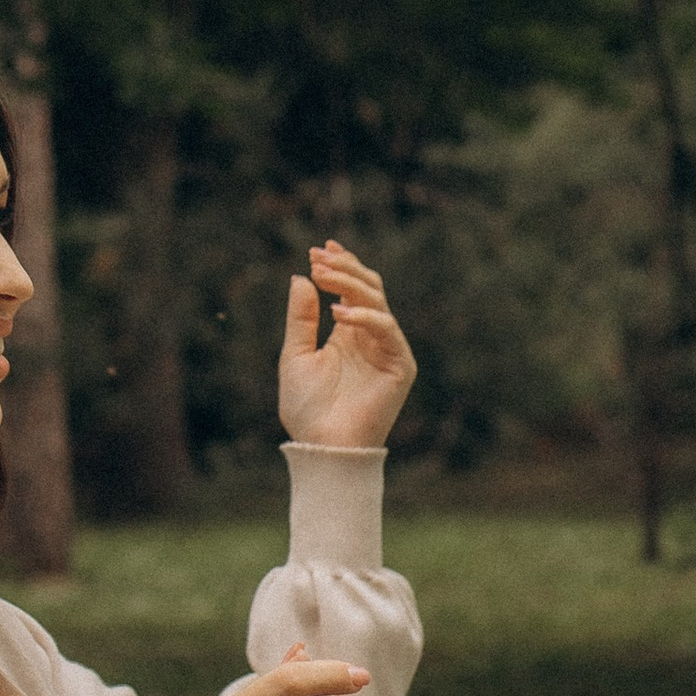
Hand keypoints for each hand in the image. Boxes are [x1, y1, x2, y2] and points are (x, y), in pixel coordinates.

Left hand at [279, 242, 415, 451]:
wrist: (322, 446)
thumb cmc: (307, 409)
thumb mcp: (295, 355)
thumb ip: (300, 318)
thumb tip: (301, 277)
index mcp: (348, 334)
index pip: (352, 290)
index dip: (340, 266)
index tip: (319, 249)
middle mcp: (370, 337)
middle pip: (368, 288)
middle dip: (344, 269)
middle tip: (319, 257)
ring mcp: (387, 349)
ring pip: (377, 301)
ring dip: (350, 284)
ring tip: (323, 275)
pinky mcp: (400, 365)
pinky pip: (387, 329)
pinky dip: (364, 316)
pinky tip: (338, 313)